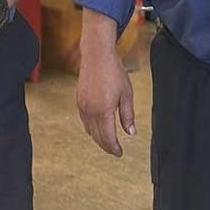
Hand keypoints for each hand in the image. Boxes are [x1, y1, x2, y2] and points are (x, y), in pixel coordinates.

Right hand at [76, 41, 135, 157]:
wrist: (97, 56)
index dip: (114, 148)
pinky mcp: (79, 101)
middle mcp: (91, 111)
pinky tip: (98, 127)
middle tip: (115, 150)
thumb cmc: (114, 73)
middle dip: (107, 146)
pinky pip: (85, 121)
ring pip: (89, 130)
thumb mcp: (126, 94)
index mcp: (104, 111)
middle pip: (97, 137)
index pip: (108, 138)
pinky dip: (91, 128)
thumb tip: (131, 132)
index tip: (120, 153)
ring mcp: (83, 106)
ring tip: (108, 140)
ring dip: (99, 138)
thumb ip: (127, 115)